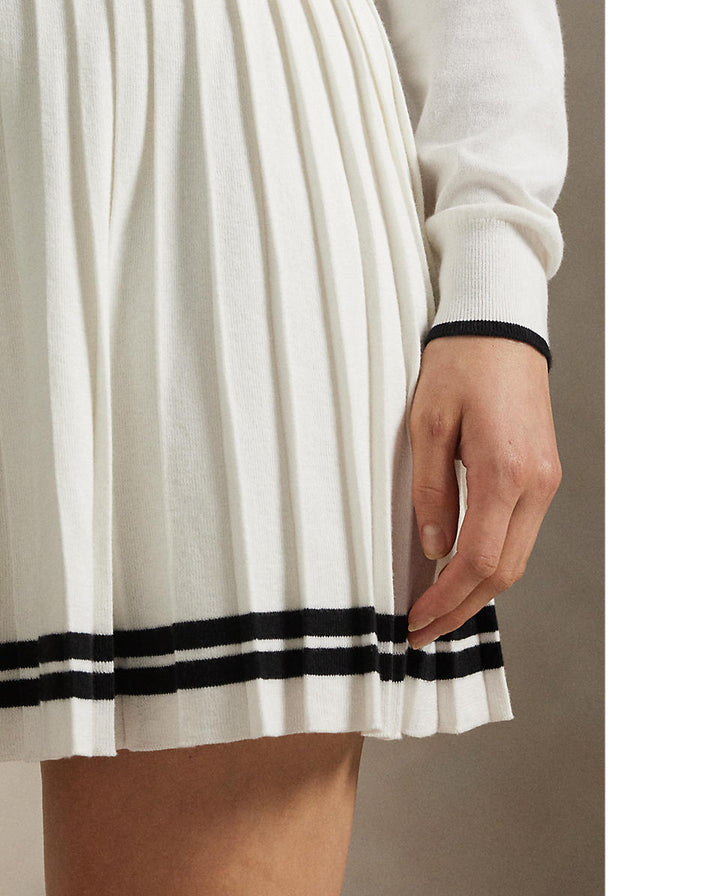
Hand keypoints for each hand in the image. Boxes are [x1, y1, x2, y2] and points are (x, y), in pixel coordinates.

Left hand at [405, 335, 561, 650]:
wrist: (499, 328)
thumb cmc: (457, 367)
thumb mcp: (426, 424)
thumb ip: (430, 490)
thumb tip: (433, 550)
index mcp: (504, 471)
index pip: (479, 559)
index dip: (446, 599)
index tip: (414, 622)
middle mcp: (535, 484)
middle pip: (505, 571)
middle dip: (461, 609)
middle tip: (420, 633)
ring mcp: (546, 481)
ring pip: (517, 557)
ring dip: (478, 591)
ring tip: (435, 612)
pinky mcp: (544, 474)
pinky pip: (520, 533)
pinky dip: (493, 562)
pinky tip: (462, 572)